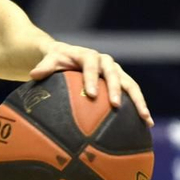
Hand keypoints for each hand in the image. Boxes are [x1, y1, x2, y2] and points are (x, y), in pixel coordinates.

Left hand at [29, 43, 153, 126]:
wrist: (68, 55)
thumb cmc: (57, 59)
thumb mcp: (49, 60)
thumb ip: (44, 67)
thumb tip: (33, 74)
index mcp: (89, 56)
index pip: (91, 65)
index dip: (92, 78)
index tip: (91, 94)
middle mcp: (106, 62)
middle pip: (115, 74)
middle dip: (117, 90)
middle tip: (115, 106)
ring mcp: (116, 72)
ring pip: (130, 85)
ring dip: (138, 101)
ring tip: (145, 119)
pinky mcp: (121, 81)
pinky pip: (132, 94)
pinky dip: (139, 107)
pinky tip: (146, 124)